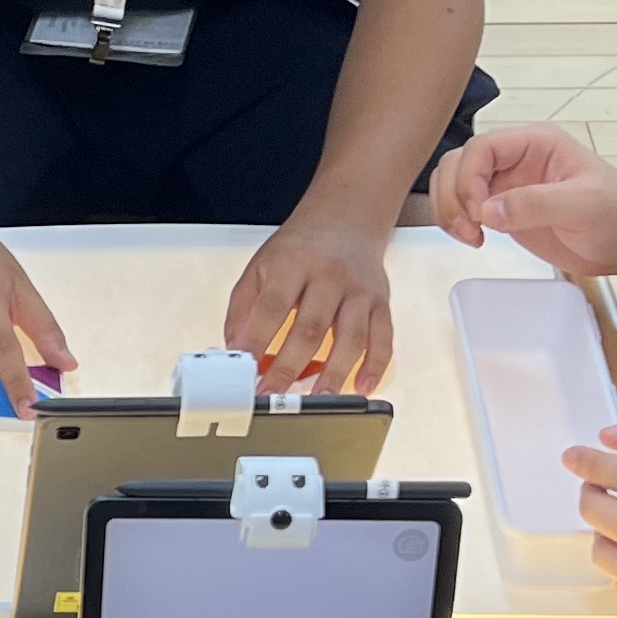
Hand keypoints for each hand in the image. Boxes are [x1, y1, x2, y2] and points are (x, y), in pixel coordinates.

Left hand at [226, 215, 393, 391]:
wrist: (346, 217)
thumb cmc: (301, 247)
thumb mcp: (261, 266)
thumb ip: (243, 306)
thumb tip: (233, 347)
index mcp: (293, 265)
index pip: (271, 307)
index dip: (256, 340)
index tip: (245, 367)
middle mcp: (329, 276)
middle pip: (310, 328)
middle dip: (289, 366)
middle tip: (273, 393)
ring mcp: (358, 290)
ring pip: (350, 337)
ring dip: (335, 373)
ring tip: (319, 399)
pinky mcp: (380, 301)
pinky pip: (382, 337)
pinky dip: (375, 365)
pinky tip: (362, 385)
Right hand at [424, 124, 616, 280]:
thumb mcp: (583, 205)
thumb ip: (534, 203)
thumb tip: (488, 210)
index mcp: (536, 143)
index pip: (482, 148)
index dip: (470, 179)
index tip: (480, 212)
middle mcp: (517, 159)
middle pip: (458, 163)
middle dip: (454, 195)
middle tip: (470, 228)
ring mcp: (507, 185)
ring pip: (454, 183)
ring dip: (450, 210)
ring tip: (470, 236)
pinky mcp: (503, 210)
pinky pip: (464, 208)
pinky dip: (457, 223)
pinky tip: (475, 239)